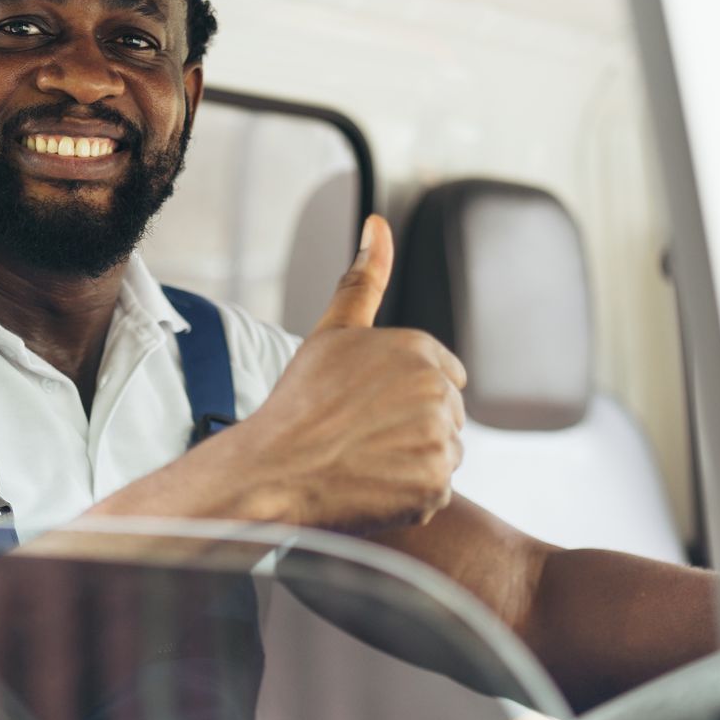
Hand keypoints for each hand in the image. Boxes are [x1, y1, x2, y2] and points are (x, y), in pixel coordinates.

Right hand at [230, 215, 467, 533]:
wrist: (272, 471)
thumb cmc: (298, 403)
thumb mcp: (332, 332)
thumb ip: (364, 280)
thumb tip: (378, 224)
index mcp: (418, 348)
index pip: (445, 377)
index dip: (405, 397)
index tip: (369, 409)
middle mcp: (435, 389)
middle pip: (447, 416)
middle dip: (414, 428)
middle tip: (361, 437)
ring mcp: (437, 438)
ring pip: (444, 453)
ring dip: (413, 462)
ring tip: (364, 461)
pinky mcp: (434, 484)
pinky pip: (435, 490)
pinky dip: (410, 495)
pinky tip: (371, 486)